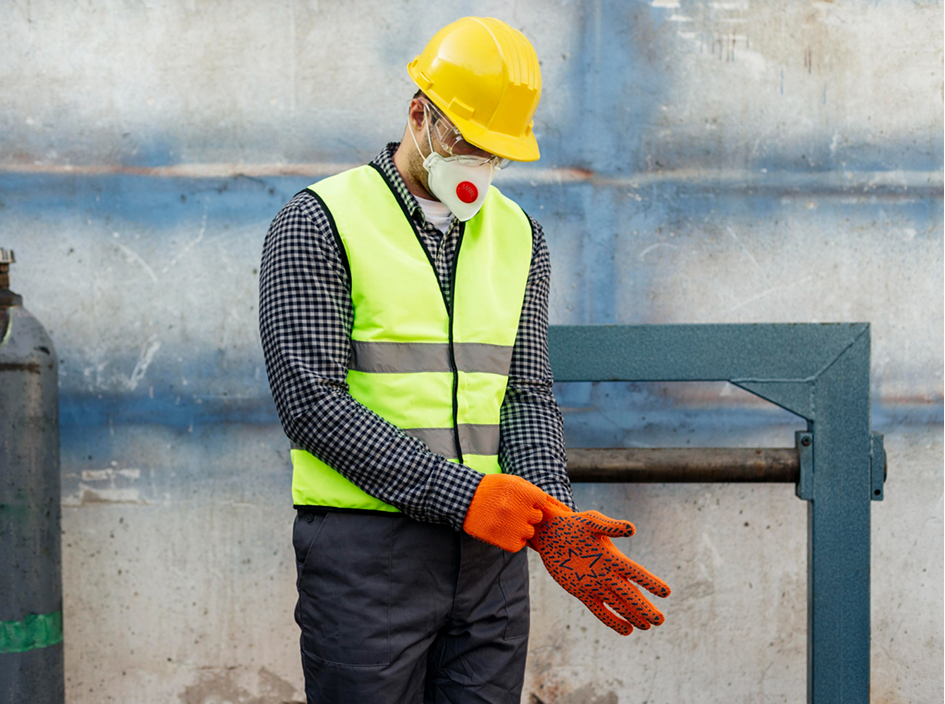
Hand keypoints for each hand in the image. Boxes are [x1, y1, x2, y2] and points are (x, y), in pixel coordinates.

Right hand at [462, 473, 548, 552]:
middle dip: (527, 514)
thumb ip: (530, 490)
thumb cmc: (490, 489)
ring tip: (505, 521)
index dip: (532, 502)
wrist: (465, 499)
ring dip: (520, 528)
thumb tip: (549, 501)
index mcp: (523, 493)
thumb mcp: (511, 481)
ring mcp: (513, 526)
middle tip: (511, 511)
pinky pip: (519, 544)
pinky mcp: (506, 541)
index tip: (520, 501)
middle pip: (537, 517)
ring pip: (529, 532)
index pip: (541, 502)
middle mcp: (520, 509)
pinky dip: (513, 540)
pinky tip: (502, 531)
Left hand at [530, 501, 669, 634]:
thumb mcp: (591, 521)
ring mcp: (596, 584)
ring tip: (647, 627)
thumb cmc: (573, 524)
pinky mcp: (582, 592)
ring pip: (619, 604)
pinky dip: (612, 621)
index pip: (636, 573)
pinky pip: (600, 610)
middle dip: (645, 607)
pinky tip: (627, 631)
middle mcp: (608, 573)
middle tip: (660, 621)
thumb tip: (632, 529)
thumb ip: (610, 526)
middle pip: (630, 594)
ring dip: (633, 615)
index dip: (650, 583)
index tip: (666, 592)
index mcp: (614, 557)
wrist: (552, 533)